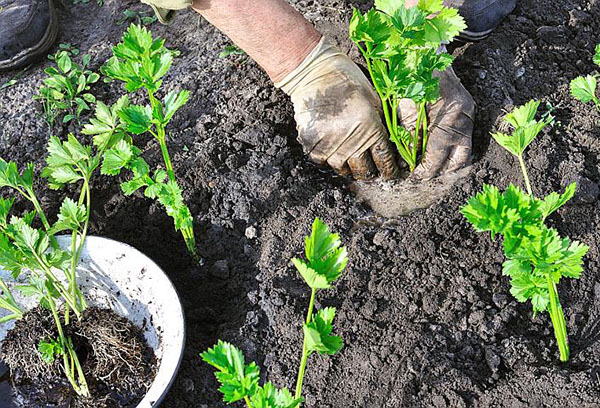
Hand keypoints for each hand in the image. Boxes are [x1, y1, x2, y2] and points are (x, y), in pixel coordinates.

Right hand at [276, 38, 399, 179]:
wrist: (315, 72)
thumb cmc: (348, 81)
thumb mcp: (374, 98)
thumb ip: (383, 123)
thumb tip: (393, 145)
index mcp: (370, 127)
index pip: (385, 159)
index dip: (389, 170)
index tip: (390, 173)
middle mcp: (351, 140)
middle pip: (364, 171)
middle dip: (369, 173)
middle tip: (370, 171)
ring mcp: (330, 144)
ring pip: (343, 170)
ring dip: (348, 167)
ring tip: (351, 161)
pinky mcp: (312, 144)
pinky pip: (323, 162)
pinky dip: (328, 160)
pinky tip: (333, 151)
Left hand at [398, 67, 474, 180]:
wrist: (425, 48)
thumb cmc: (411, 74)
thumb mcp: (405, 104)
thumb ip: (409, 133)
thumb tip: (408, 160)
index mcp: (448, 112)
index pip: (438, 153)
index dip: (425, 169)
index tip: (414, 176)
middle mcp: (464, 115)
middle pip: (459, 159)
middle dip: (441, 172)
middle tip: (423, 176)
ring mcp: (469, 112)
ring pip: (464, 151)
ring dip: (447, 164)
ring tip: (429, 168)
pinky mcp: (467, 110)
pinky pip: (463, 139)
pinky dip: (450, 150)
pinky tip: (436, 154)